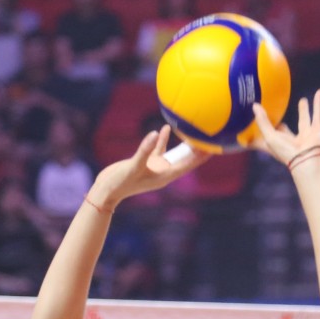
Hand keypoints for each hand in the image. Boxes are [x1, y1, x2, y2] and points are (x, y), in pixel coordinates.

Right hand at [92, 127, 209, 206]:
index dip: (200, 157)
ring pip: (174, 154)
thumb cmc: (120, 182)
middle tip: (211, 137)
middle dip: (197, 150)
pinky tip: (166, 128)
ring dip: (183, 144)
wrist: (106, 190)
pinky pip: (158, 149)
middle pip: (185, 160)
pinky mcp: (147, 162)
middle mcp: (163, 172)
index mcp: (165, 176)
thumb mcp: (133, 166)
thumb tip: (156, 133)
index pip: (188, 165)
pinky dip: (164, 139)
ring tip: (195, 131)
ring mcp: (155, 167)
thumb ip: (145, 150)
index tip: (213, 147)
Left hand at [251, 90, 319, 167]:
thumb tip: (255, 106)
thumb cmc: (286, 152)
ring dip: (304, 110)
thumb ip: (262, 121)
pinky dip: (319, 103)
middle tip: (278, 112)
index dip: (259, 131)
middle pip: (285, 130)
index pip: (266, 136)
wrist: (307, 160)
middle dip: (281, 123)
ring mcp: (305, 136)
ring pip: (304, 120)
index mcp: (277, 144)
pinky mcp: (317, 131)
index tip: (252, 124)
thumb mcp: (269, 136)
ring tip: (303, 100)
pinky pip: (318, 114)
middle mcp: (291, 140)